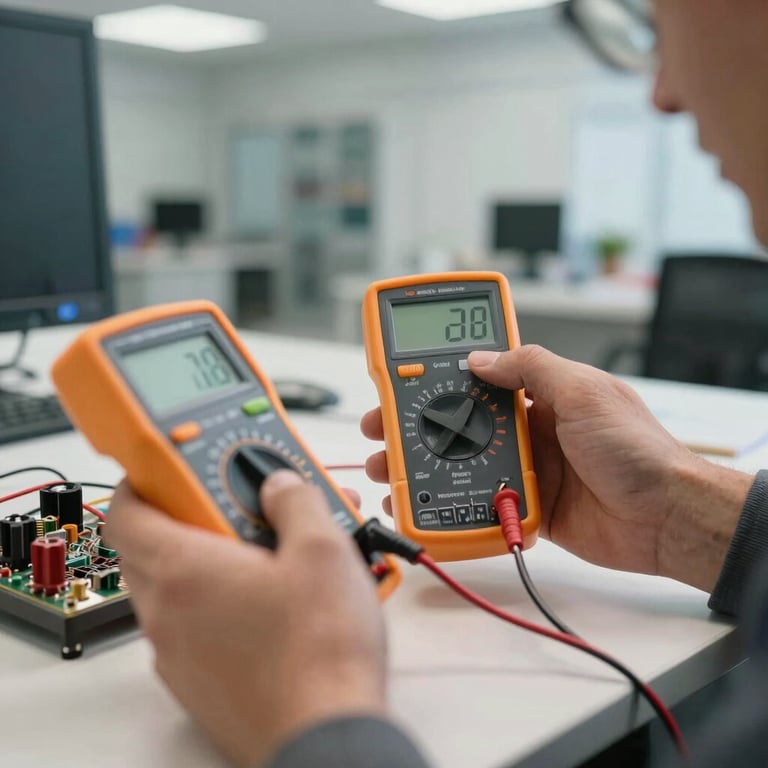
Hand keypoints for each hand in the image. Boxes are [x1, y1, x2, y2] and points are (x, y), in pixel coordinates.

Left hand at [106, 471, 386, 766]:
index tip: (175, 467)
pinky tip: (271, 602)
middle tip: (243, 506)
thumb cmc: (319, 653)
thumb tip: (281, 485)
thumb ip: (297, 500)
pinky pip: (193, 625)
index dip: (146, 480)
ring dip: (210, 559)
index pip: (128, 511)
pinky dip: (218, 601)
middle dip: (192, 516)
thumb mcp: (324, 550)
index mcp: (184, 571)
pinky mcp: (198, 682)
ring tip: (271, 554)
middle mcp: (167, 614)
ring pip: (175, 587)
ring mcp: (179, 654)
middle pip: (152, 546)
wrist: (324, 736)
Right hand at [362, 345, 752, 591]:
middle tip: (380, 427)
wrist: (666, 517)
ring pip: (462, 460)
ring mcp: (527, 466)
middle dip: (415, 423)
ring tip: (389, 467)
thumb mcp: (584, 391)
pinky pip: (479, 498)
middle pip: (459, 421)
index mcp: (542, 394)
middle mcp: (529, 427)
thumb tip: (480, 359)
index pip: (481, 376)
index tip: (403, 376)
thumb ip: (532, 369)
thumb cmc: (636, 449)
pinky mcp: (527, 503)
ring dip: (423, 463)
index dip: (440, 375)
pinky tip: (421, 503)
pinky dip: (449, 501)